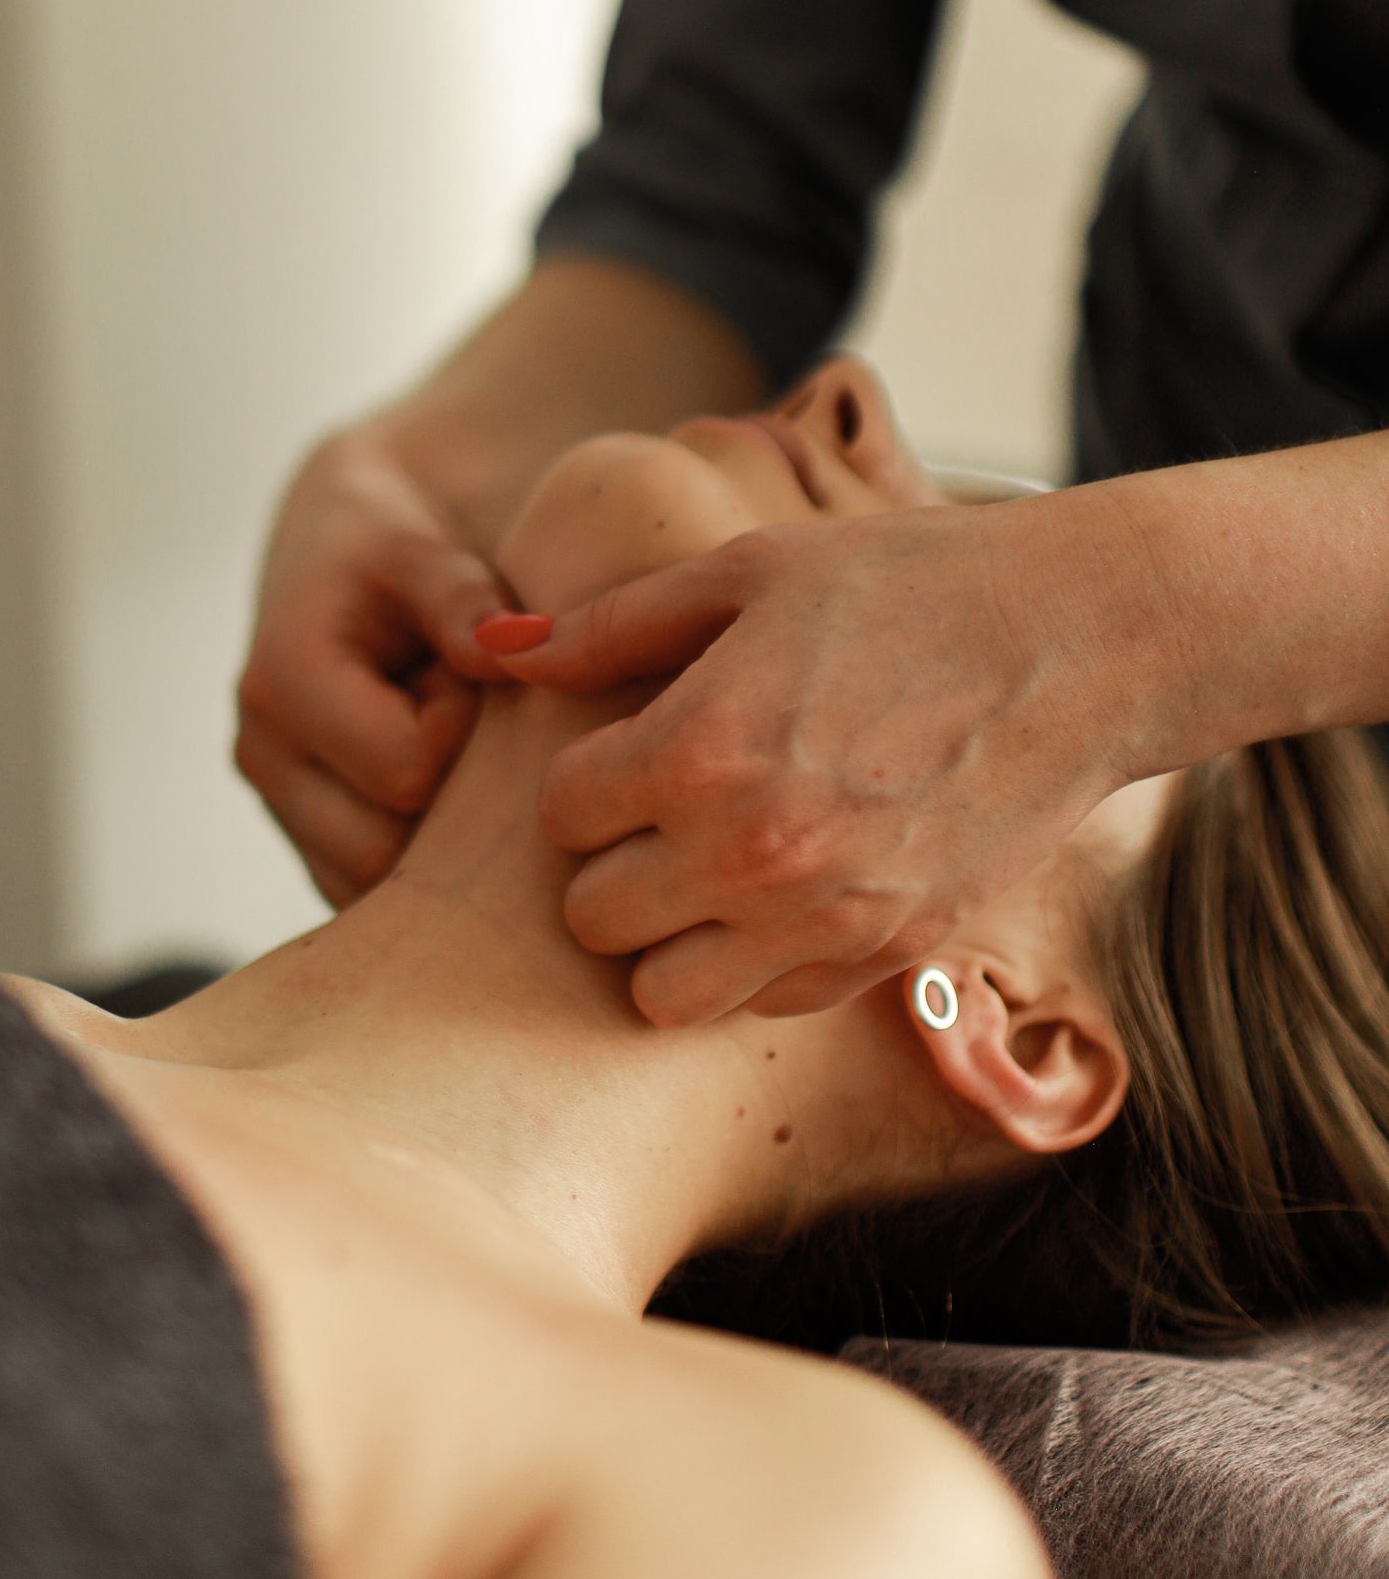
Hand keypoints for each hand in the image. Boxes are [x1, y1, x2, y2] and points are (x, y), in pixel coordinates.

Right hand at [237, 430, 514, 906]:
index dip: (461, 730)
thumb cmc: (387, 546)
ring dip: (437, 830)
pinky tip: (441, 782)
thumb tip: (513, 652)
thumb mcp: (421, 549)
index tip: (468, 674)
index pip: (405, 771)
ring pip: (381, 887)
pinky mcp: (311, 845)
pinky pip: (379, 896)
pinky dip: (424, 854)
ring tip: (449, 745)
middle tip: (469, 720)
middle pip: (388, 849)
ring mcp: (281, 809)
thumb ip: (462, 597)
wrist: (340, 559)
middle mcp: (263, 758)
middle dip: (450, 795)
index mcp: (282, 684)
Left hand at [495, 496, 1131, 1021]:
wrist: (1084, 642)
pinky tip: (787, 890)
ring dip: (670, 936)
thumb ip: (610, 624)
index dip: (585, 774)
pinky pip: (768, 1006)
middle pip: (592, 917)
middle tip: (661, 811)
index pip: (560, 812)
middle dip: (612, 862)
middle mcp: (750, 852)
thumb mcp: (749, 572)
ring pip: (664, 995)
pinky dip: (757, 964)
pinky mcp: (889, 956)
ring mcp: (822, 919)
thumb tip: (495, 644)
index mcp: (698, 748)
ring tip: (708, 869)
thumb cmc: (910, 584)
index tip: (630, 745)